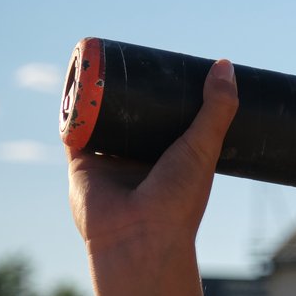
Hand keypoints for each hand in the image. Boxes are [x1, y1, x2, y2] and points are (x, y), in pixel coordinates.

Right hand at [68, 60, 239, 255]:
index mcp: (174, 157)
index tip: (179, 68)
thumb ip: (217, 108)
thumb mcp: (205, 147)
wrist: (139, 236)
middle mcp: (142, 157)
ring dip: (101, 96)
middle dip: (136, 92)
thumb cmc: (180, 198)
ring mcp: (112, 159)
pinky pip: (73, 130)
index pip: (172, 119)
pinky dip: (72, 110)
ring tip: (107, 64)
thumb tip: (224, 64)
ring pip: (103, 119)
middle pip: (136, 116)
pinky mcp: (83, 162)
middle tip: (142, 60)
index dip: (173, 96)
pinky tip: (76, 83)